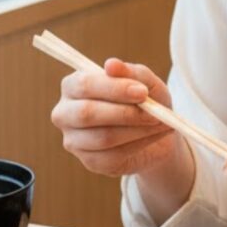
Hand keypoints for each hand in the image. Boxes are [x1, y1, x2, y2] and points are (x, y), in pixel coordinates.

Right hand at [49, 58, 193, 219]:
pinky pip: (113, 156)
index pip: (84, 85)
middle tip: (154, 112)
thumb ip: (130, 72)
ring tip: (160, 122)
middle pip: (86, 114)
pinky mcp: (90, 162)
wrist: (155, 131)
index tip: (142, 92)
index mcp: (73, 86)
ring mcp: (74, 140)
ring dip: (137, 130)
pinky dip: (140, 144)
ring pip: (103, 137)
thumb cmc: (144, 100)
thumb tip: (111, 64)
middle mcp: (66, 113)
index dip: (113, 88)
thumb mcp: (145, 82)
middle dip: (125, 113)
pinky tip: (153, 135)